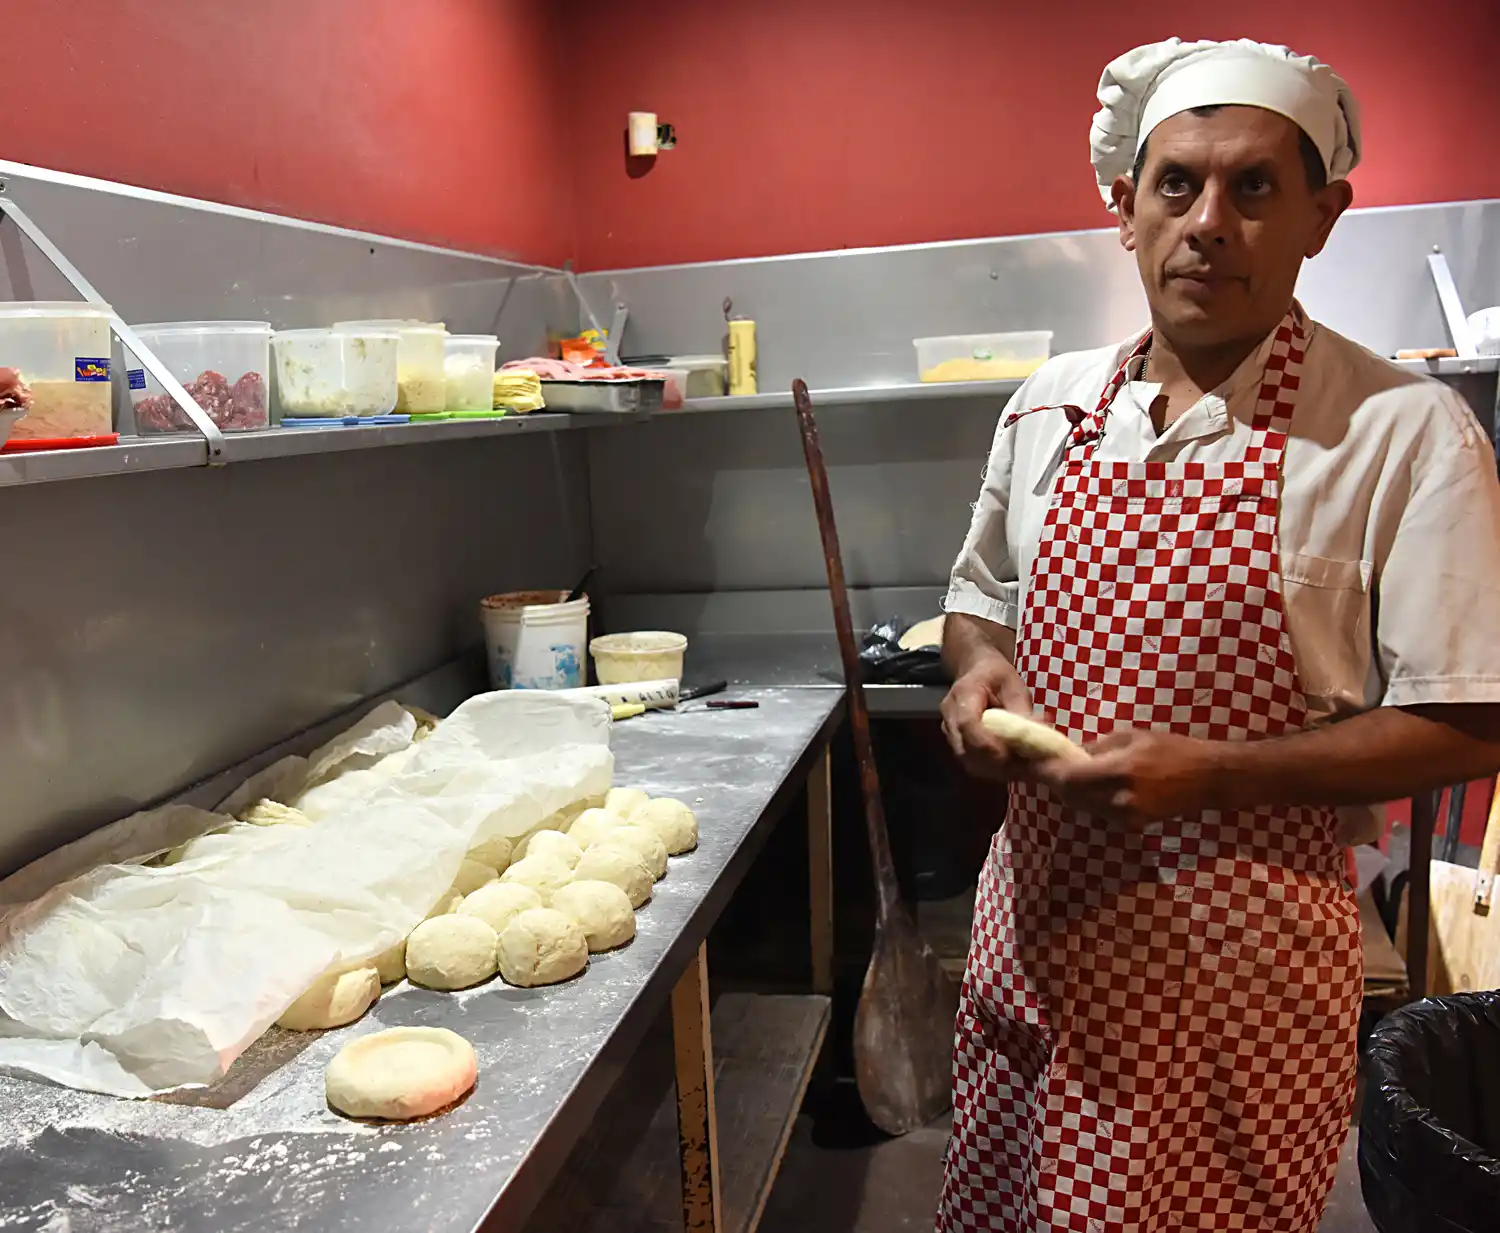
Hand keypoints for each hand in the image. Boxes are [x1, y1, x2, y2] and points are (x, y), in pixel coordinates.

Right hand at [940, 655, 1035, 781]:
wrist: (975, 671)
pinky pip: (970, 762)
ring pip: (967, 760)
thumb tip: (1038, 734)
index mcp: (963, 693)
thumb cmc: (996, 675)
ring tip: (1021, 769)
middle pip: (964, 748)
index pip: (967, 723)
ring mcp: (948, 730)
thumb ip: (1021, 711)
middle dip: (994, 763)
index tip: (1010, 755)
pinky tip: (1011, 768)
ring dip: (994, 770)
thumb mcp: (1014, 685)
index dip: (986, 743)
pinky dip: (991, 769)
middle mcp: (949, 714)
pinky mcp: (955, 742)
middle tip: (1023, 767)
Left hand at [1036, 728, 1220, 828]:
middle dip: (1053, 780)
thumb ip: (1096, 747)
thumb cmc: (1170, 749)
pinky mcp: (1130, 826)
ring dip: (1069, 790)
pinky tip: (1091, 785)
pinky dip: (1087, 799)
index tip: (1029, 760)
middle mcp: (1118, 800)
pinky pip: (1097, 812)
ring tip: (1065, 771)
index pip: (1067, 777)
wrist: (1206, 778)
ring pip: (1080, 805)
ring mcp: (1125, 817)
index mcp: (1119, 772)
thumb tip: (1067, 752)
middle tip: (1041, 764)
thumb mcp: (1131, 737)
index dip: (1044, 771)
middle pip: (1068, 795)